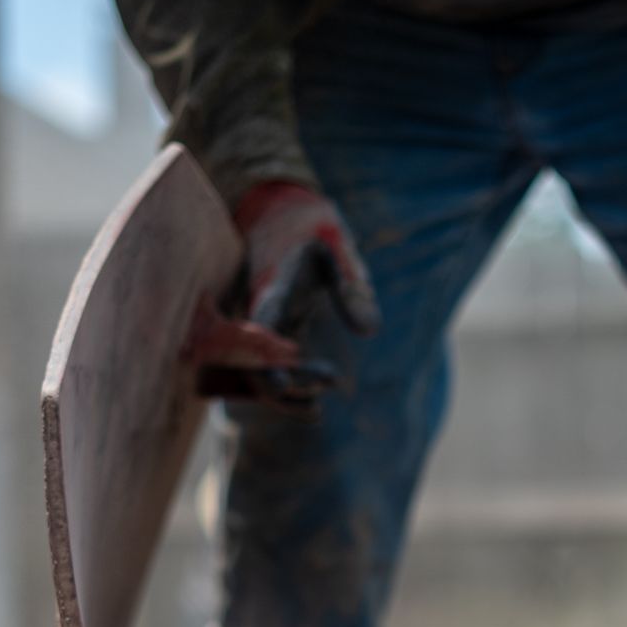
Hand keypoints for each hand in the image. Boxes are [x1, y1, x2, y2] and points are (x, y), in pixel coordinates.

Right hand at [189, 181, 378, 416]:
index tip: (302, 382)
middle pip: (256, 365)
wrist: (280, 216)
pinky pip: (267, 370)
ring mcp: (257, 325)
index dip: (275, 365)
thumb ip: (352, 288)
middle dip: (290, 385)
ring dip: (287, 396)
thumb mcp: (338, 251)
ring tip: (317, 409)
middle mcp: (256, 313)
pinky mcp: (267, 333)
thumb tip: (370, 333)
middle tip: (332, 381)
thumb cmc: (313, 231)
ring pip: (258, 374)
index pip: (262, 335)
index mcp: (270, 291)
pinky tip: (314, 410)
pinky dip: (286, 393)